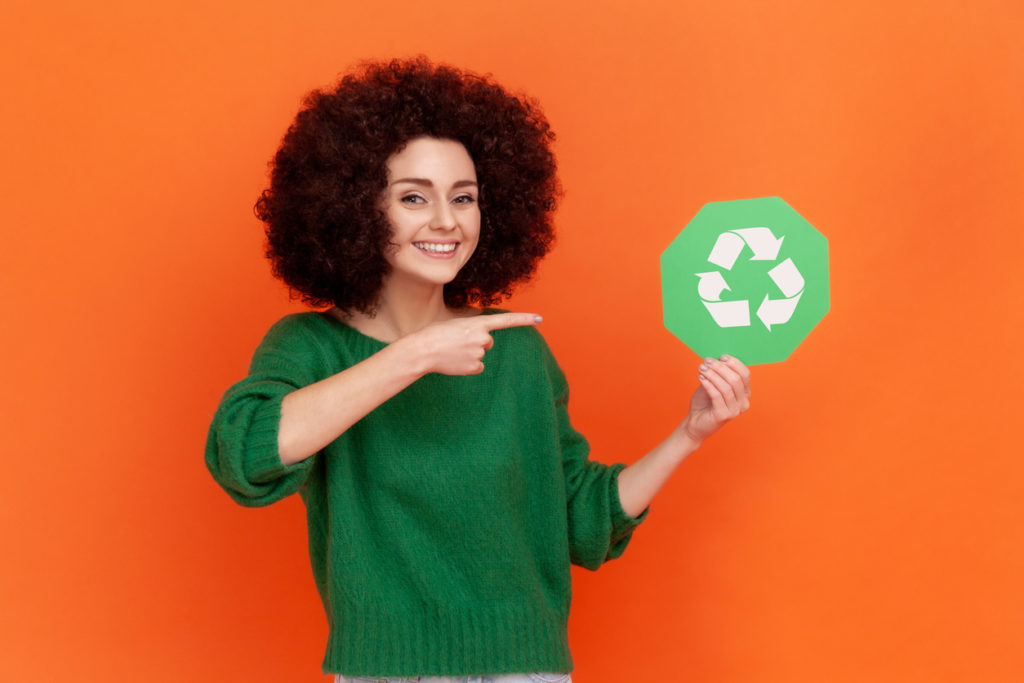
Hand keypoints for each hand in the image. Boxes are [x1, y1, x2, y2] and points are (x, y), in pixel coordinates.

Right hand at [405, 312, 541, 375]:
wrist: (423, 350)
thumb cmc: (436, 334)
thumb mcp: (457, 323)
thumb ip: (473, 328)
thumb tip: (482, 340)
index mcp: (478, 323)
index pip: (507, 320)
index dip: (525, 319)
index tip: (540, 319)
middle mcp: (483, 338)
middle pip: (489, 342)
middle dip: (477, 342)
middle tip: (458, 342)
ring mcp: (479, 353)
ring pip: (481, 354)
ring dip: (469, 354)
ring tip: (453, 351)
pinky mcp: (474, 367)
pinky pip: (477, 367)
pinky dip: (468, 366)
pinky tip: (456, 362)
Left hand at [680, 355, 750, 443]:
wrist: (694, 423)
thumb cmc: (704, 403)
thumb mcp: (713, 384)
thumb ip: (718, 374)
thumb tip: (718, 359)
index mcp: (744, 394)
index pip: (745, 374)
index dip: (734, 363)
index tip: (721, 356)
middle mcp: (743, 403)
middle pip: (736, 379)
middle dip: (720, 367)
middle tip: (707, 361)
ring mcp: (735, 410)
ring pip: (726, 386)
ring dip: (713, 374)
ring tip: (702, 368)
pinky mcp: (724, 415)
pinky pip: (717, 395)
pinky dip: (709, 384)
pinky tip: (701, 378)